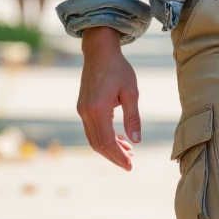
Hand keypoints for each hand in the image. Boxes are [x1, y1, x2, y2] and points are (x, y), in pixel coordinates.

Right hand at [77, 26, 139, 170]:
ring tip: (128, 152)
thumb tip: (136, 141)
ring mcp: (82, 110)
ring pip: (93, 138)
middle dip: (114, 156)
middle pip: (98, 144)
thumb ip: (133, 118)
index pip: (107, 142)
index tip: (130, 166)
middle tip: (130, 163)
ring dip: (109, 148)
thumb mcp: (131, 93)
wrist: (100, 52)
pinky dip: (104, 137)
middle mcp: (86, 112)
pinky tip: (119, 138)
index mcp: (98, 110)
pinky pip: (92, 129)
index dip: (118, 156)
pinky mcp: (82, 107)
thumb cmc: (118, 69)